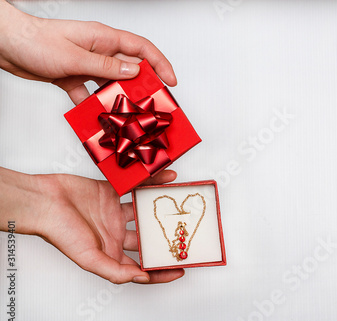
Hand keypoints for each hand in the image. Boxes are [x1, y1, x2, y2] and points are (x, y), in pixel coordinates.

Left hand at [0, 0, 176, 104]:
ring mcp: (87, 64)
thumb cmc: (36, 41)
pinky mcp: (74, 76)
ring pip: (111, 83)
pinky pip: (90, 93)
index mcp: (103, 38)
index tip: (171, 81)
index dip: (160, 64)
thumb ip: (106, 66)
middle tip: (152, 105)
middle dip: (143, 87)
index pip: (142, 49)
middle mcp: (99, 50)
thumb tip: (135, 71)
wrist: (6, 44)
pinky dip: (93, 105)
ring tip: (127, 115)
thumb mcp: (75, 57)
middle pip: (130, 68)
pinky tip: (94, 117)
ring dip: (118, 99)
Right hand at [0, 167, 183, 283]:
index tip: (181, 269)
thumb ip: (115, 271)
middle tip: (186, 233)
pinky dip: (152, 182)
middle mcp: (115, 234)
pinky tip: (169, 178)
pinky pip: (137, 187)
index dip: (160, 271)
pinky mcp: (112, 192)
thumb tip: (142, 278)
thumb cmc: (59, 231)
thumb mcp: (87, 258)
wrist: (44, 200)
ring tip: (181, 204)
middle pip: (147, 239)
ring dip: (161, 207)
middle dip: (165, 237)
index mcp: (111, 253)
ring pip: (144, 210)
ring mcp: (114, 212)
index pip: (141, 267)